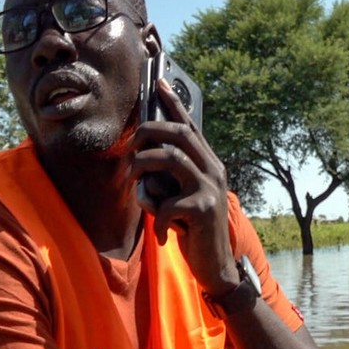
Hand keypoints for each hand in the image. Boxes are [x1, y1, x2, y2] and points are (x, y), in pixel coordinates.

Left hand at [131, 78, 238, 295]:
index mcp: (209, 165)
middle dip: (150, 132)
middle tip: (131, 145)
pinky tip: (161, 235)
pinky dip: (156, 217)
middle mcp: (213, 171)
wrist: (217, 266)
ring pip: (170, 159)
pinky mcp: (204, 209)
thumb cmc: (195, 231)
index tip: (159, 82)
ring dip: (144, 167)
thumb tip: (143, 164)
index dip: (174, 104)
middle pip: (180, 134)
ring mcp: (211, 188)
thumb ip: (169, 179)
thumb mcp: (182, 198)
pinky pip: (167, 203)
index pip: (191, 127)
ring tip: (134, 185)